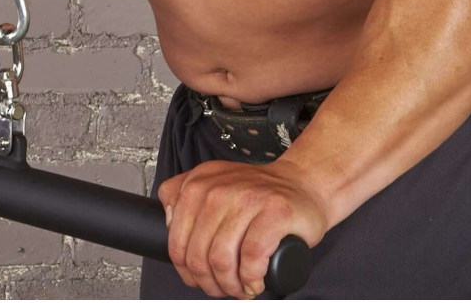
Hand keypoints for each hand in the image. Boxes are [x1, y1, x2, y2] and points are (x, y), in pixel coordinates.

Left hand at [157, 157, 328, 298]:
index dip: (187, 270)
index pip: (176, 240)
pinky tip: (256, 280)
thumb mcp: (213, 184)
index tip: (200, 277)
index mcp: (199, 182)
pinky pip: (252, 258)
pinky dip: (252, 279)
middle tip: (224, 287)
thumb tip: (168, 223)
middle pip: (198, 255)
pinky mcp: (275, 212)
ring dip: (231, 286)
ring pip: (222, 259)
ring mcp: (248, 198)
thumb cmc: (259, 195)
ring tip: (240, 287)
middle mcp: (219, 187)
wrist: (303, 185)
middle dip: (209, 283)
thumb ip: (183, 195)